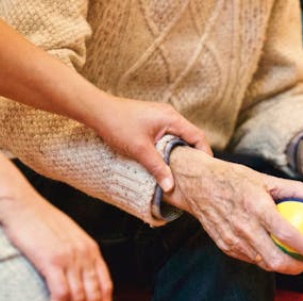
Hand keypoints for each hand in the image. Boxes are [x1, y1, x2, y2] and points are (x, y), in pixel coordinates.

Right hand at [0, 192, 112, 300]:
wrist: (23, 206)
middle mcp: (85, 255)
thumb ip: (79, 256)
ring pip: (79, 297)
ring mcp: (70, 258)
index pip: (106, 284)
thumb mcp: (70, 237)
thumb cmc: (42, 221)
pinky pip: (61, 293)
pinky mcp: (52, 261)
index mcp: (92, 250)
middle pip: (95, 295)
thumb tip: (79, 277)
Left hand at [92, 97, 212, 191]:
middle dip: (194, 155)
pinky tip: (166, 160)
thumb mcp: (140, 150)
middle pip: (191, 136)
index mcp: (171, 118)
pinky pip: (169, 135)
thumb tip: (170, 187)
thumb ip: (157, 168)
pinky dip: (171, 147)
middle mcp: (169, 115)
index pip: (198, 136)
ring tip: (182, 170)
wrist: (96, 110)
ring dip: (181, 152)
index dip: (205, 154)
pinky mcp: (152, 120)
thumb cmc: (118, 125)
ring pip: (179, 136)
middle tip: (195, 174)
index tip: (206, 170)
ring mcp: (161, 116)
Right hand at [163, 147, 302, 274]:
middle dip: (298, 267)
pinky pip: (250, 258)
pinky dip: (265, 259)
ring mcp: (232, 240)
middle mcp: (244, 227)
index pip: (287, 235)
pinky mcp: (225, 246)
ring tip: (296, 258)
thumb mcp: (265, 178)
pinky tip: (274, 251)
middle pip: (276, 260)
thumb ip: (296, 190)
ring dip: (283, 266)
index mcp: (256, 207)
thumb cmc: (234, 178)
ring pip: (263, 263)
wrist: (197, 185)